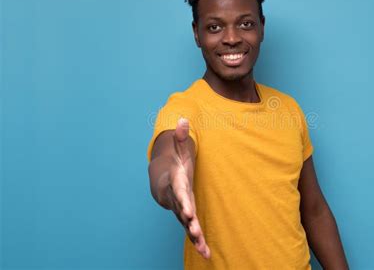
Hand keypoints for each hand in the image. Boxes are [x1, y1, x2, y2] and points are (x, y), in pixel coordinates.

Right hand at [167, 118, 210, 259]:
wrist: (163, 182)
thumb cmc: (174, 166)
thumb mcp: (179, 151)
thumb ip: (182, 138)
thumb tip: (184, 119)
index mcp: (176, 184)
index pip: (179, 191)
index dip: (182, 199)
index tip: (187, 209)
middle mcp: (177, 200)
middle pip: (182, 212)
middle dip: (188, 221)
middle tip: (194, 230)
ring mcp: (182, 211)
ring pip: (187, 226)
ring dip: (195, 237)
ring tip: (204, 249)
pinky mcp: (188, 219)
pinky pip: (193, 232)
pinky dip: (199, 244)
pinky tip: (208, 255)